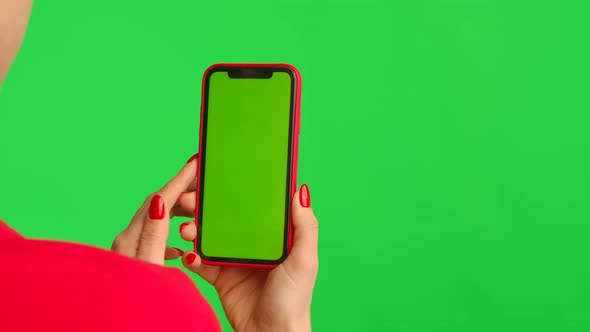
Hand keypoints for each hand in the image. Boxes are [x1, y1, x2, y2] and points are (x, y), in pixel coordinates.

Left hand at [111, 154, 197, 264]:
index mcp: (132, 239)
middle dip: (180, 189)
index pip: (160, 199)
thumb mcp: (149, 269)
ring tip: (195, 208)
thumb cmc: (135, 307)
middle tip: (202, 180)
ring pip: (155, 219)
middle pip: (157, 203)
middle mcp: (127, 240)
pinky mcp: (131, 261)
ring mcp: (127, 250)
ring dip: (176, 210)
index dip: (180, 179)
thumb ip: (154, 237)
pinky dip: (169, 233)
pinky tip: (178, 249)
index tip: (196, 162)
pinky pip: (152, 237)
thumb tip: (159, 201)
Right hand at [177, 158, 317, 331]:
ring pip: (208, 235)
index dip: (237, 187)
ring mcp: (234, 258)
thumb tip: (301, 190)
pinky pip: (200, 261)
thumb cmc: (294, 300)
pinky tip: (187, 254)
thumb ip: (305, 226)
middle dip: (205, 205)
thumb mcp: (304, 260)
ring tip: (186, 229)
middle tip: (188, 199)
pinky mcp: (219, 276)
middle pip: (225, 216)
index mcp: (273, 234)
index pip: (254, 203)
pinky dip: (190, 256)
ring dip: (194, 228)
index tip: (216, 172)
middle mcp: (252, 242)